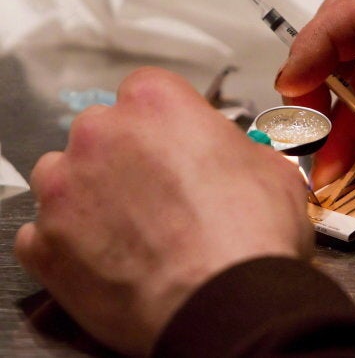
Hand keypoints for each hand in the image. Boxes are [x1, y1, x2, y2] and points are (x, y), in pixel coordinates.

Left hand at [15, 67, 313, 355]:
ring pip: (64, 176)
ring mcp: (64, 190)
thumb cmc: (253, 233)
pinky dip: (70, 243)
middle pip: (102, 132)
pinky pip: (46, 232)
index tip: (176, 145)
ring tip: (130, 229)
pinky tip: (109, 259)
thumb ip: (232, 149)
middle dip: (126, 156)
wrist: (229, 302)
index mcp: (155, 103)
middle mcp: (99, 134)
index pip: (147, 91)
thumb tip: (228, 160)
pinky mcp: (45, 245)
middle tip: (158, 193)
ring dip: (89, 194)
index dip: (166, 122)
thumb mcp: (270, 168)